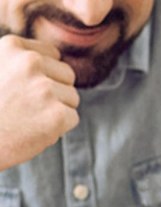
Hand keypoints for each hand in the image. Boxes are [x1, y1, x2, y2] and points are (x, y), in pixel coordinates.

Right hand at [0, 35, 79, 170]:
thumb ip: (20, 63)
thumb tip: (55, 60)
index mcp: (12, 46)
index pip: (53, 55)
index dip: (46, 75)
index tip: (27, 89)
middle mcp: (30, 62)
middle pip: (67, 75)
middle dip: (56, 91)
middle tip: (29, 106)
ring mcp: (45, 88)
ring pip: (72, 97)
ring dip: (57, 110)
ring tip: (29, 118)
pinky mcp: (57, 113)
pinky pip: (72, 118)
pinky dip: (59, 128)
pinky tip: (35, 129)